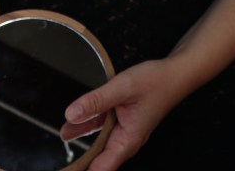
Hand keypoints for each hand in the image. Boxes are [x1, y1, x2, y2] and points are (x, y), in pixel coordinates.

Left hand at [61, 60, 180, 170]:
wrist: (175, 73)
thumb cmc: (155, 82)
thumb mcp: (122, 88)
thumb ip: (96, 101)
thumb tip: (71, 114)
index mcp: (127, 141)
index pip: (99, 170)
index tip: (66, 169)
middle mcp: (125, 141)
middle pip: (97, 161)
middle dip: (79, 162)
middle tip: (60, 165)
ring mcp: (124, 132)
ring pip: (97, 144)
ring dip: (79, 145)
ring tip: (60, 141)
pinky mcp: (122, 122)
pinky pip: (101, 129)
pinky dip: (87, 128)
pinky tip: (71, 127)